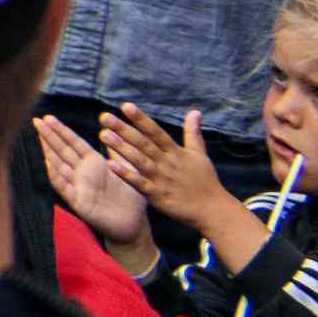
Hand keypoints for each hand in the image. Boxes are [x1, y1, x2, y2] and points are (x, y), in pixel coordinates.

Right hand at [36, 112, 158, 258]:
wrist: (134, 224)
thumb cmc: (132, 198)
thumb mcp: (128, 171)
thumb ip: (119, 153)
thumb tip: (114, 132)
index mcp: (95, 164)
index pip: (74, 143)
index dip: (61, 130)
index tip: (48, 117)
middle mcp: (84, 173)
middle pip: (63, 151)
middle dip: (50, 136)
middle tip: (37, 120)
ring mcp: (79, 187)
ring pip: (60, 165)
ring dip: (49, 151)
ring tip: (39, 136)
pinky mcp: (80, 203)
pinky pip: (65, 188)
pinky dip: (56, 176)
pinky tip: (48, 164)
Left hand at [104, 105, 265, 261]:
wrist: (214, 211)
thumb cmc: (206, 181)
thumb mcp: (200, 155)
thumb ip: (193, 133)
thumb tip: (195, 112)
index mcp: (176, 152)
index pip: (156, 132)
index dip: (141, 119)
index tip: (126, 106)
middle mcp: (167, 163)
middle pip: (143, 143)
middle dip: (124, 129)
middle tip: (104, 117)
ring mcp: (162, 179)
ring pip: (139, 160)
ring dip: (121, 148)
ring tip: (103, 135)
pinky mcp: (158, 195)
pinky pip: (139, 183)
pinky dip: (126, 174)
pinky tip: (110, 164)